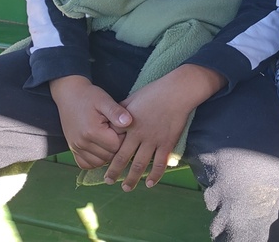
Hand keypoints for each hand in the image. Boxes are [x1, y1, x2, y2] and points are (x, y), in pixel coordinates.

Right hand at [49, 75, 132, 169]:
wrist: (69, 95)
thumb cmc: (89, 96)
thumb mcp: (104, 100)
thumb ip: (116, 112)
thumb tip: (129, 122)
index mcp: (92, 131)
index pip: (116, 146)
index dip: (124, 138)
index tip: (122, 127)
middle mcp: (82, 143)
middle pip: (109, 156)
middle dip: (117, 146)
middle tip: (116, 131)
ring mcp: (76, 148)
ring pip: (99, 162)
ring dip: (107, 154)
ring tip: (109, 138)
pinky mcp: (73, 149)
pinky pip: (86, 164)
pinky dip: (95, 160)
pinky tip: (100, 148)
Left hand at [104, 64, 224, 190]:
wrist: (177, 91)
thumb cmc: (154, 92)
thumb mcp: (132, 99)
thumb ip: (121, 111)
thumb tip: (111, 119)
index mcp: (128, 125)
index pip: (113, 143)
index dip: (106, 154)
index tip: (101, 162)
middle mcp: (138, 135)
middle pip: (123, 158)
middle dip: (114, 171)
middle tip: (108, 181)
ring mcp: (153, 140)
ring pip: (139, 165)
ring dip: (132, 178)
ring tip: (126, 188)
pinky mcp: (167, 143)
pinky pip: (160, 163)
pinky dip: (155, 175)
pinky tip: (150, 183)